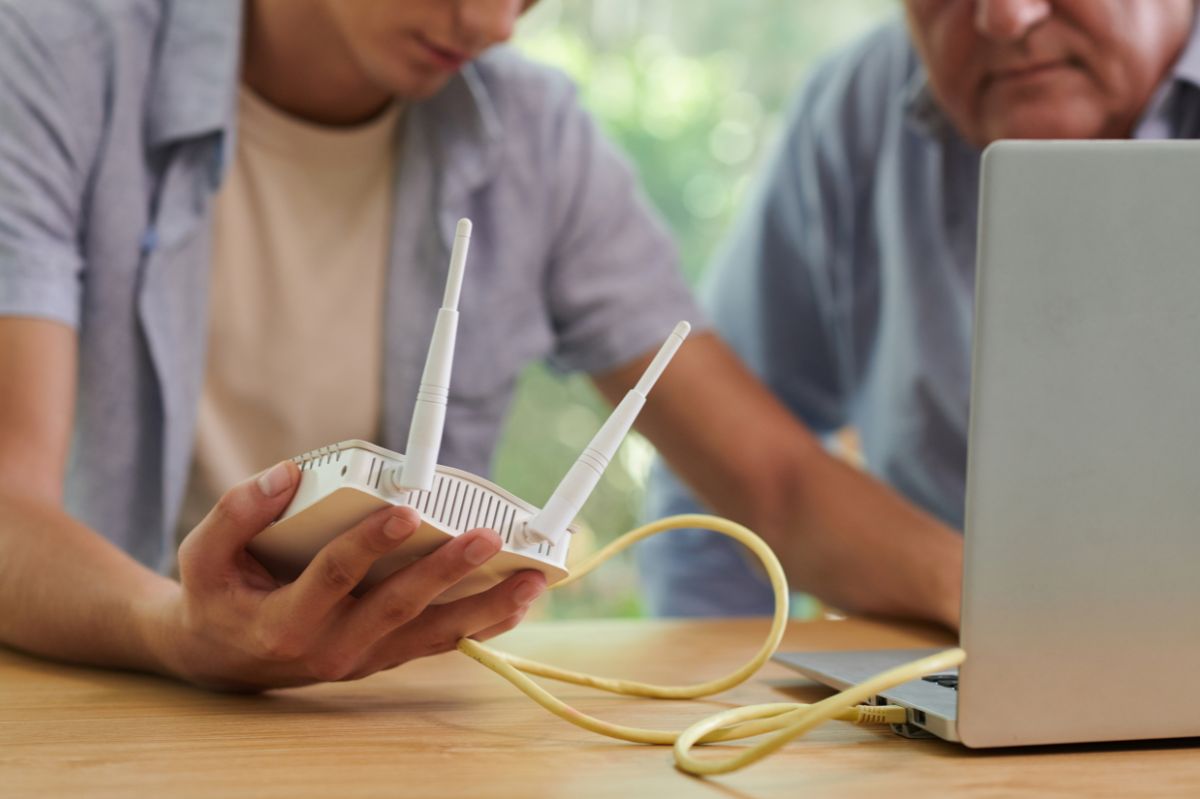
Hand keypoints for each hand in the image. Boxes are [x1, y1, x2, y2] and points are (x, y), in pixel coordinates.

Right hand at [148, 461, 545, 690]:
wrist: (223, 661)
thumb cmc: (219, 597)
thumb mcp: (203, 555)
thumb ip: (237, 512)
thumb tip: (288, 474)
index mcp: (284, 623)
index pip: (334, 578)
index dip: (369, 544)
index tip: (405, 510)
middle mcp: (331, 648)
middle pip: (397, 606)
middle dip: (446, 571)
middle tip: (486, 536)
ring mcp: (364, 658)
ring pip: (432, 633)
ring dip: (485, 606)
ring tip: (531, 579)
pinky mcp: (386, 655)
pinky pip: (439, 641)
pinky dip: (482, 622)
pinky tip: (519, 598)